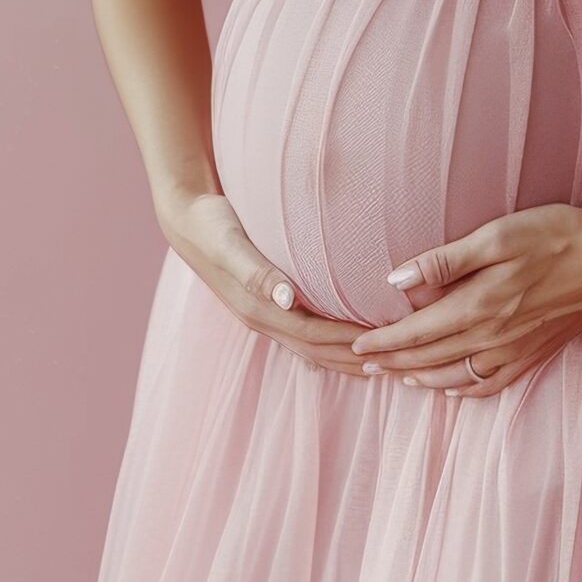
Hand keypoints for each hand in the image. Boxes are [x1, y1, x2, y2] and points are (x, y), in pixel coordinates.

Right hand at [157, 190, 376, 374]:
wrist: (185, 217)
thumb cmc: (211, 224)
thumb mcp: (230, 243)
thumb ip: (256, 271)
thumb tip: (287, 299)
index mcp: (257, 309)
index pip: (313, 335)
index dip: (348, 341)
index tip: (384, 345)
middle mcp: (261, 318)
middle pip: (315, 349)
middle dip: (353, 358)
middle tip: (395, 363)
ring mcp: (262, 315)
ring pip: (310, 347)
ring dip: (343, 358)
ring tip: (380, 364)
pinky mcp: (265, 304)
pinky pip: (302, 333)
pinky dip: (327, 344)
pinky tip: (346, 343)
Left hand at [348, 202, 581, 398]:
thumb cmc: (554, 235)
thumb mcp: (496, 236)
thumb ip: (445, 262)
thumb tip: (396, 278)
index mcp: (477, 306)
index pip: (415, 332)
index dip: (383, 341)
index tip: (356, 346)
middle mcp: (493, 336)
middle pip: (430, 357)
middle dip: (393, 362)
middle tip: (364, 365)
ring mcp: (516, 350)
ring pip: (457, 376)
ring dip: (422, 377)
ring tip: (399, 376)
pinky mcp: (536, 354)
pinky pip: (492, 384)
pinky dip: (465, 389)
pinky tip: (452, 387)